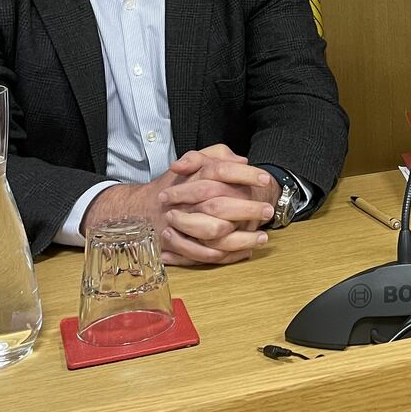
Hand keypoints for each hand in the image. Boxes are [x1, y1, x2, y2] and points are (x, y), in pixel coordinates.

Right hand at [84, 145, 278, 266]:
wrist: (142, 209)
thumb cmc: (176, 184)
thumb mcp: (194, 161)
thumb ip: (217, 155)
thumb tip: (242, 161)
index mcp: (192, 177)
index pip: (219, 170)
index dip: (244, 174)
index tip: (265, 179)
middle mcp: (186, 201)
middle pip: (218, 205)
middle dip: (246, 209)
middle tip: (268, 210)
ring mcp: (181, 225)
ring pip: (212, 234)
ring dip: (240, 238)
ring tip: (262, 237)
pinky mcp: (179, 245)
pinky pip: (204, 254)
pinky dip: (227, 256)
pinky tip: (246, 252)